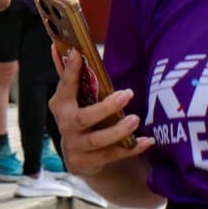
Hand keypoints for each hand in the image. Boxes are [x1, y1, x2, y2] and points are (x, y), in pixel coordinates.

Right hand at [49, 49, 150, 175]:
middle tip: (127, 94)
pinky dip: (132, 149)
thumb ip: (70, 75)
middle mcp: (65, 126)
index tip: (78, 54)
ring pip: (97, 141)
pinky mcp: (87, 162)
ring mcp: (75, 146)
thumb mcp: (74, 98)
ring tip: (135, 119)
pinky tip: (148, 141)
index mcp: (61, 105)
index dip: (70, 71)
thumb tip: (59, 46)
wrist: (80, 157)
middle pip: (83, 118)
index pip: (65, 86)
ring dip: (118, 130)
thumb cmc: (82, 117)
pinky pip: (113, 156)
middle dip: (105, 107)